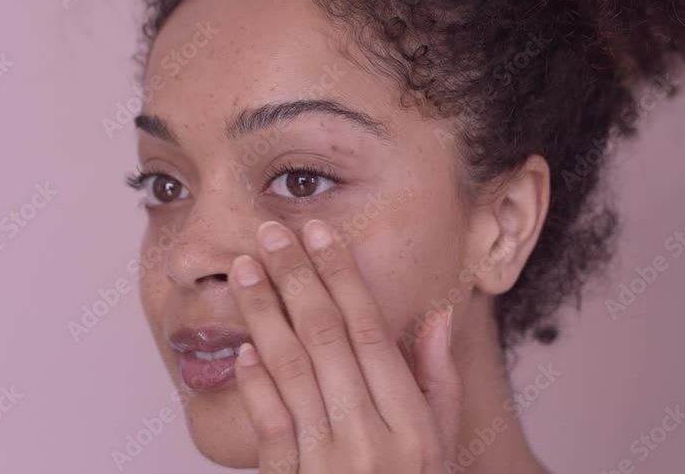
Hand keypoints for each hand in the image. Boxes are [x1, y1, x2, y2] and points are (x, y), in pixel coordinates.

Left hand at [229, 219, 461, 472]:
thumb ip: (439, 381)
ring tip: (244, 271)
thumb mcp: (441, 445)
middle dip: (295, 278)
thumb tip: (437, 315)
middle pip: (325, 338)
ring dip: (262, 314)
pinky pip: (267, 425)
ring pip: (289, 370)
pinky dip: (253, 383)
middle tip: (270, 233)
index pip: (370, 330)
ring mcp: (327, 464)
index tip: (318, 233)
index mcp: (411, 423)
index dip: (341, 274)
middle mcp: (371, 440)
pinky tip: (242, 347)